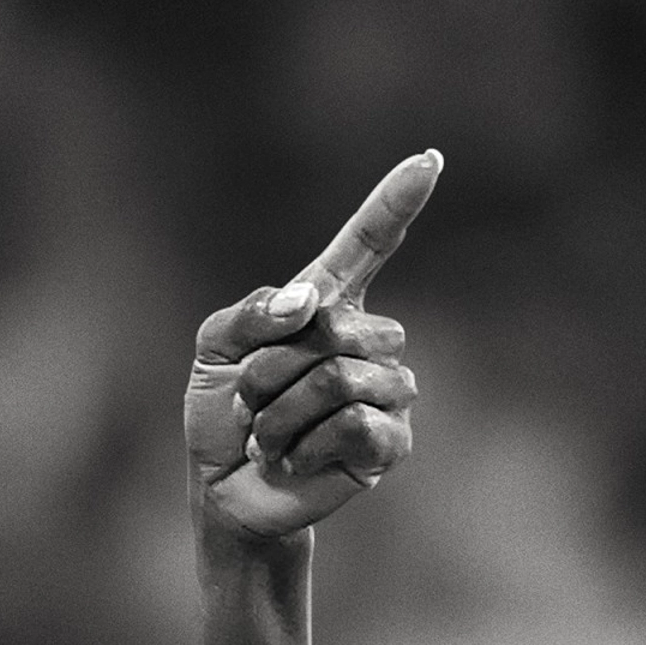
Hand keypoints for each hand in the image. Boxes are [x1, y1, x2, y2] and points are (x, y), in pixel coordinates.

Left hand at [186, 152, 438, 542]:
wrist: (223, 485)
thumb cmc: (223, 412)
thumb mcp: (215, 350)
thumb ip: (251, 313)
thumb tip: (309, 303)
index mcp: (327, 307)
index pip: (368, 247)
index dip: (394, 203)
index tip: (429, 159)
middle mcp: (369, 342)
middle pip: (335, 327)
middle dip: (271, 367)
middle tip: (252, 400)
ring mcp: (389, 391)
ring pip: (339, 378)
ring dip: (278, 413)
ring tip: (268, 435)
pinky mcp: (391, 441)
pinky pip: (351, 425)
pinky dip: (300, 446)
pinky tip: (293, 458)